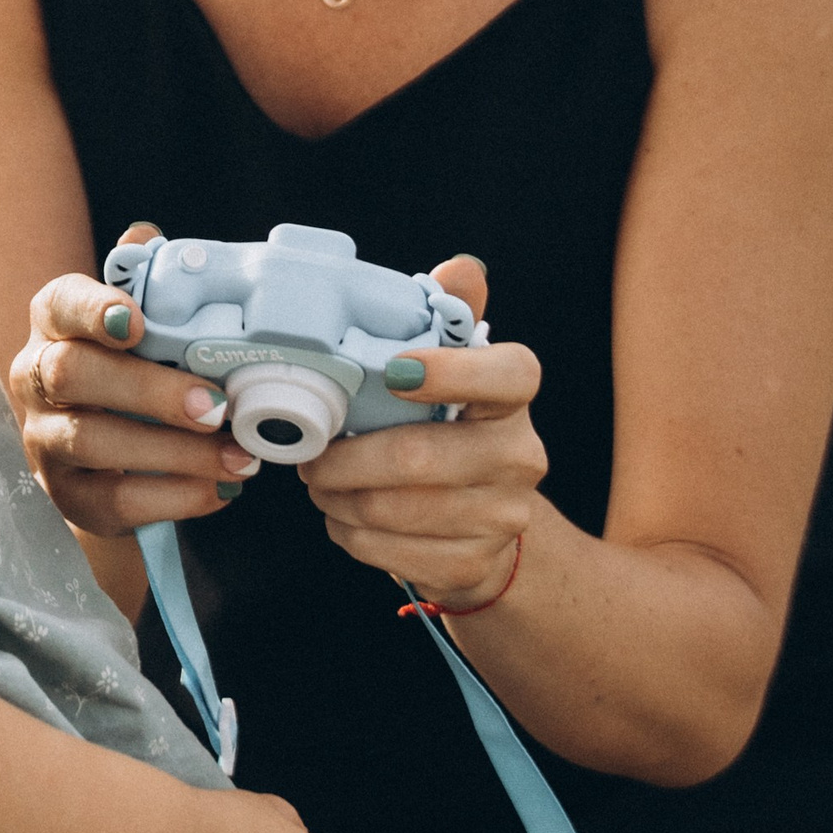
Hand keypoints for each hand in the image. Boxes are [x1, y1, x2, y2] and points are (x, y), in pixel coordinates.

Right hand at [11, 223, 259, 534]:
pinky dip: (173, 497)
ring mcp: (44, 441)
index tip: (138, 323)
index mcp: (55, 322)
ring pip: (92, 442)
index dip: (94, 311)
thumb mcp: (137, 324)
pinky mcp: (68, 496)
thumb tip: (150, 239)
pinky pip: (113, 500)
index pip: (61, 305)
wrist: (102, 458)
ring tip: (236, 455)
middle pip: (71, 375)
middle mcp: (35, 378)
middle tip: (215, 405)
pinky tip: (220, 490)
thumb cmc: (128, 370)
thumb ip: (148, 282)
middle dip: (147, 391)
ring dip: (173, 452)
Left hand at [302, 255, 545, 612]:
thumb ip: (451, 317)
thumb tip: (462, 268)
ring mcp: (503, 516)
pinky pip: (390, 551)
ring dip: (339, 498)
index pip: (509, 376)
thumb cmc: (449, 431)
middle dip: (346, 458)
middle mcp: (521, 457)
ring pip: (395, 509)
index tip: (395, 369)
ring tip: (322, 484)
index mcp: (513, 399)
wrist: (482, 523)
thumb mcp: (449, 373)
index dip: (453, 371)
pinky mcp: (474, 564)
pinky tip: (345, 517)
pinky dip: (351, 534)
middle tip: (311, 455)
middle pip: (419, 456)